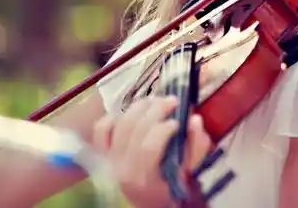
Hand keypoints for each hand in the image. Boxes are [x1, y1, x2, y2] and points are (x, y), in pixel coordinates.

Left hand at [92, 96, 211, 207]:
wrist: (145, 201)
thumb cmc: (169, 188)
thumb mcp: (187, 175)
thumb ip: (196, 148)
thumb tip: (195, 119)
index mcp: (144, 178)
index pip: (149, 147)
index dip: (164, 128)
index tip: (178, 120)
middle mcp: (122, 168)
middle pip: (134, 129)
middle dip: (155, 109)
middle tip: (172, 100)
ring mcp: (109, 159)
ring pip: (120, 124)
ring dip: (139, 106)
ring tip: (156, 100)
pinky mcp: (102, 152)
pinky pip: (101, 128)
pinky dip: (114, 116)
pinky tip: (132, 112)